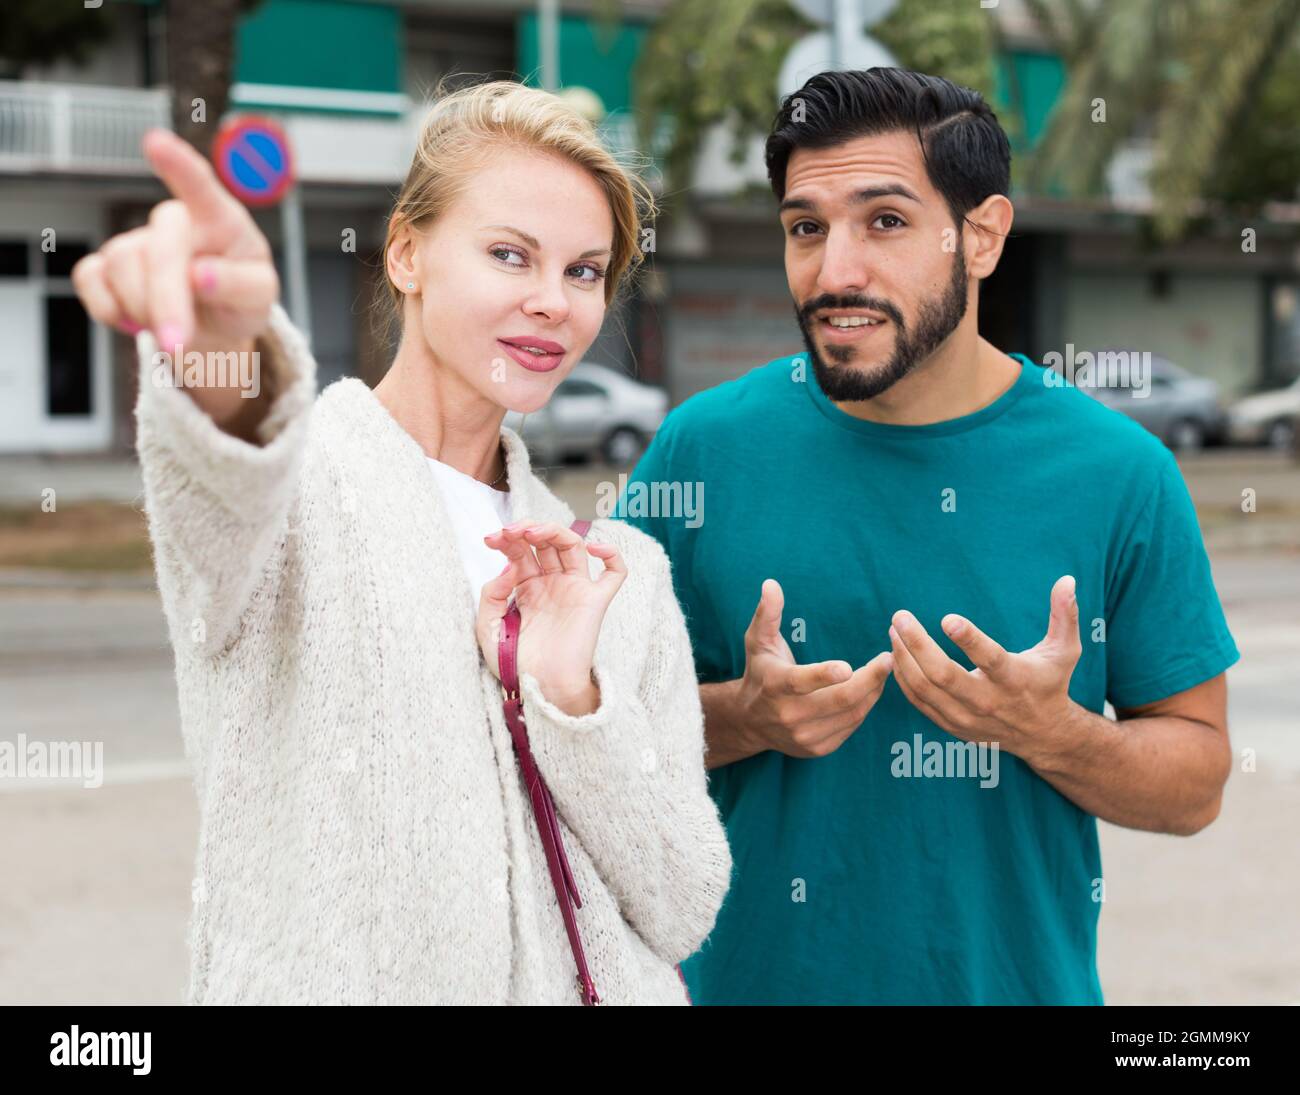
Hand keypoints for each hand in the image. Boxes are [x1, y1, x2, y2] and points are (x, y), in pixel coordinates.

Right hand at [70, 128, 279, 424]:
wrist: (212, 327)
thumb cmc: (239, 301)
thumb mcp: (258, 297)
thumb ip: (240, 285)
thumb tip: (201, 275)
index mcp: (219, 219)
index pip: (200, 186)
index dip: (178, 165)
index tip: (155, 142)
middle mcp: (174, 222)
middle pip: (160, 250)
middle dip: (166, 302)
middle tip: (177, 344)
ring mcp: (135, 240)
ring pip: (124, 269)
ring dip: (149, 312)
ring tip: (177, 328)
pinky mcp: (104, 264)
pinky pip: (91, 281)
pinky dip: (112, 312)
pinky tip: (137, 320)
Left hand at [476, 520, 626, 713]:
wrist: (542, 689)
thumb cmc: (517, 666)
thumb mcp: (488, 630)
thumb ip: (491, 596)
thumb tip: (509, 567)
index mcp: (528, 588)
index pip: (520, 552)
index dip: (506, 540)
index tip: (490, 539)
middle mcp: (553, 584)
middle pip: (545, 542)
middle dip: (526, 529)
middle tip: (509, 531)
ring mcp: (575, 589)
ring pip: (573, 545)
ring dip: (555, 530)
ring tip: (532, 532)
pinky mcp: (595, 600)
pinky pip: (615, 572)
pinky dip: (612, 553)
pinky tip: (594, 547)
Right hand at [735, 579, 893, 758]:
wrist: (749, 722)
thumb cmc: (760, 672)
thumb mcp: (758, 641)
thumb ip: (768, 613)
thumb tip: (771, 584)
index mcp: (776, 686)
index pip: (802, 682)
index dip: (825, 675)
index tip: (849, 666)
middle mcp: (789, 715)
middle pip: (840, 700)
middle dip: (870, 679)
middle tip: (889, 658)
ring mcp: (805, 736)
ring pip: (852, 714)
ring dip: (873, 691)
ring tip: (884, 669)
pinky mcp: (818, 748)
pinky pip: (852, 726)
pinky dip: (865, 707)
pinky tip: (870, 689)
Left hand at [888, 575, 1081, 765]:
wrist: (1044, 736)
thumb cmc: (1051, 683)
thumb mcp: (1065, 651)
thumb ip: (1064, 615)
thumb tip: (1067, 580)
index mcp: (1015, 680)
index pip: (990, 660)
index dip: (969, 640)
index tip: (947, 618)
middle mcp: (989, 701)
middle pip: (944, 676)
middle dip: (918, 645)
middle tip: (900, 617)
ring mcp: (967, 717)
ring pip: (925, 688)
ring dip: (904, 657)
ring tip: (894, 630)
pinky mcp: (952, 725)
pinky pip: (919, 702)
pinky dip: (903, 678)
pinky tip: (897, 653)